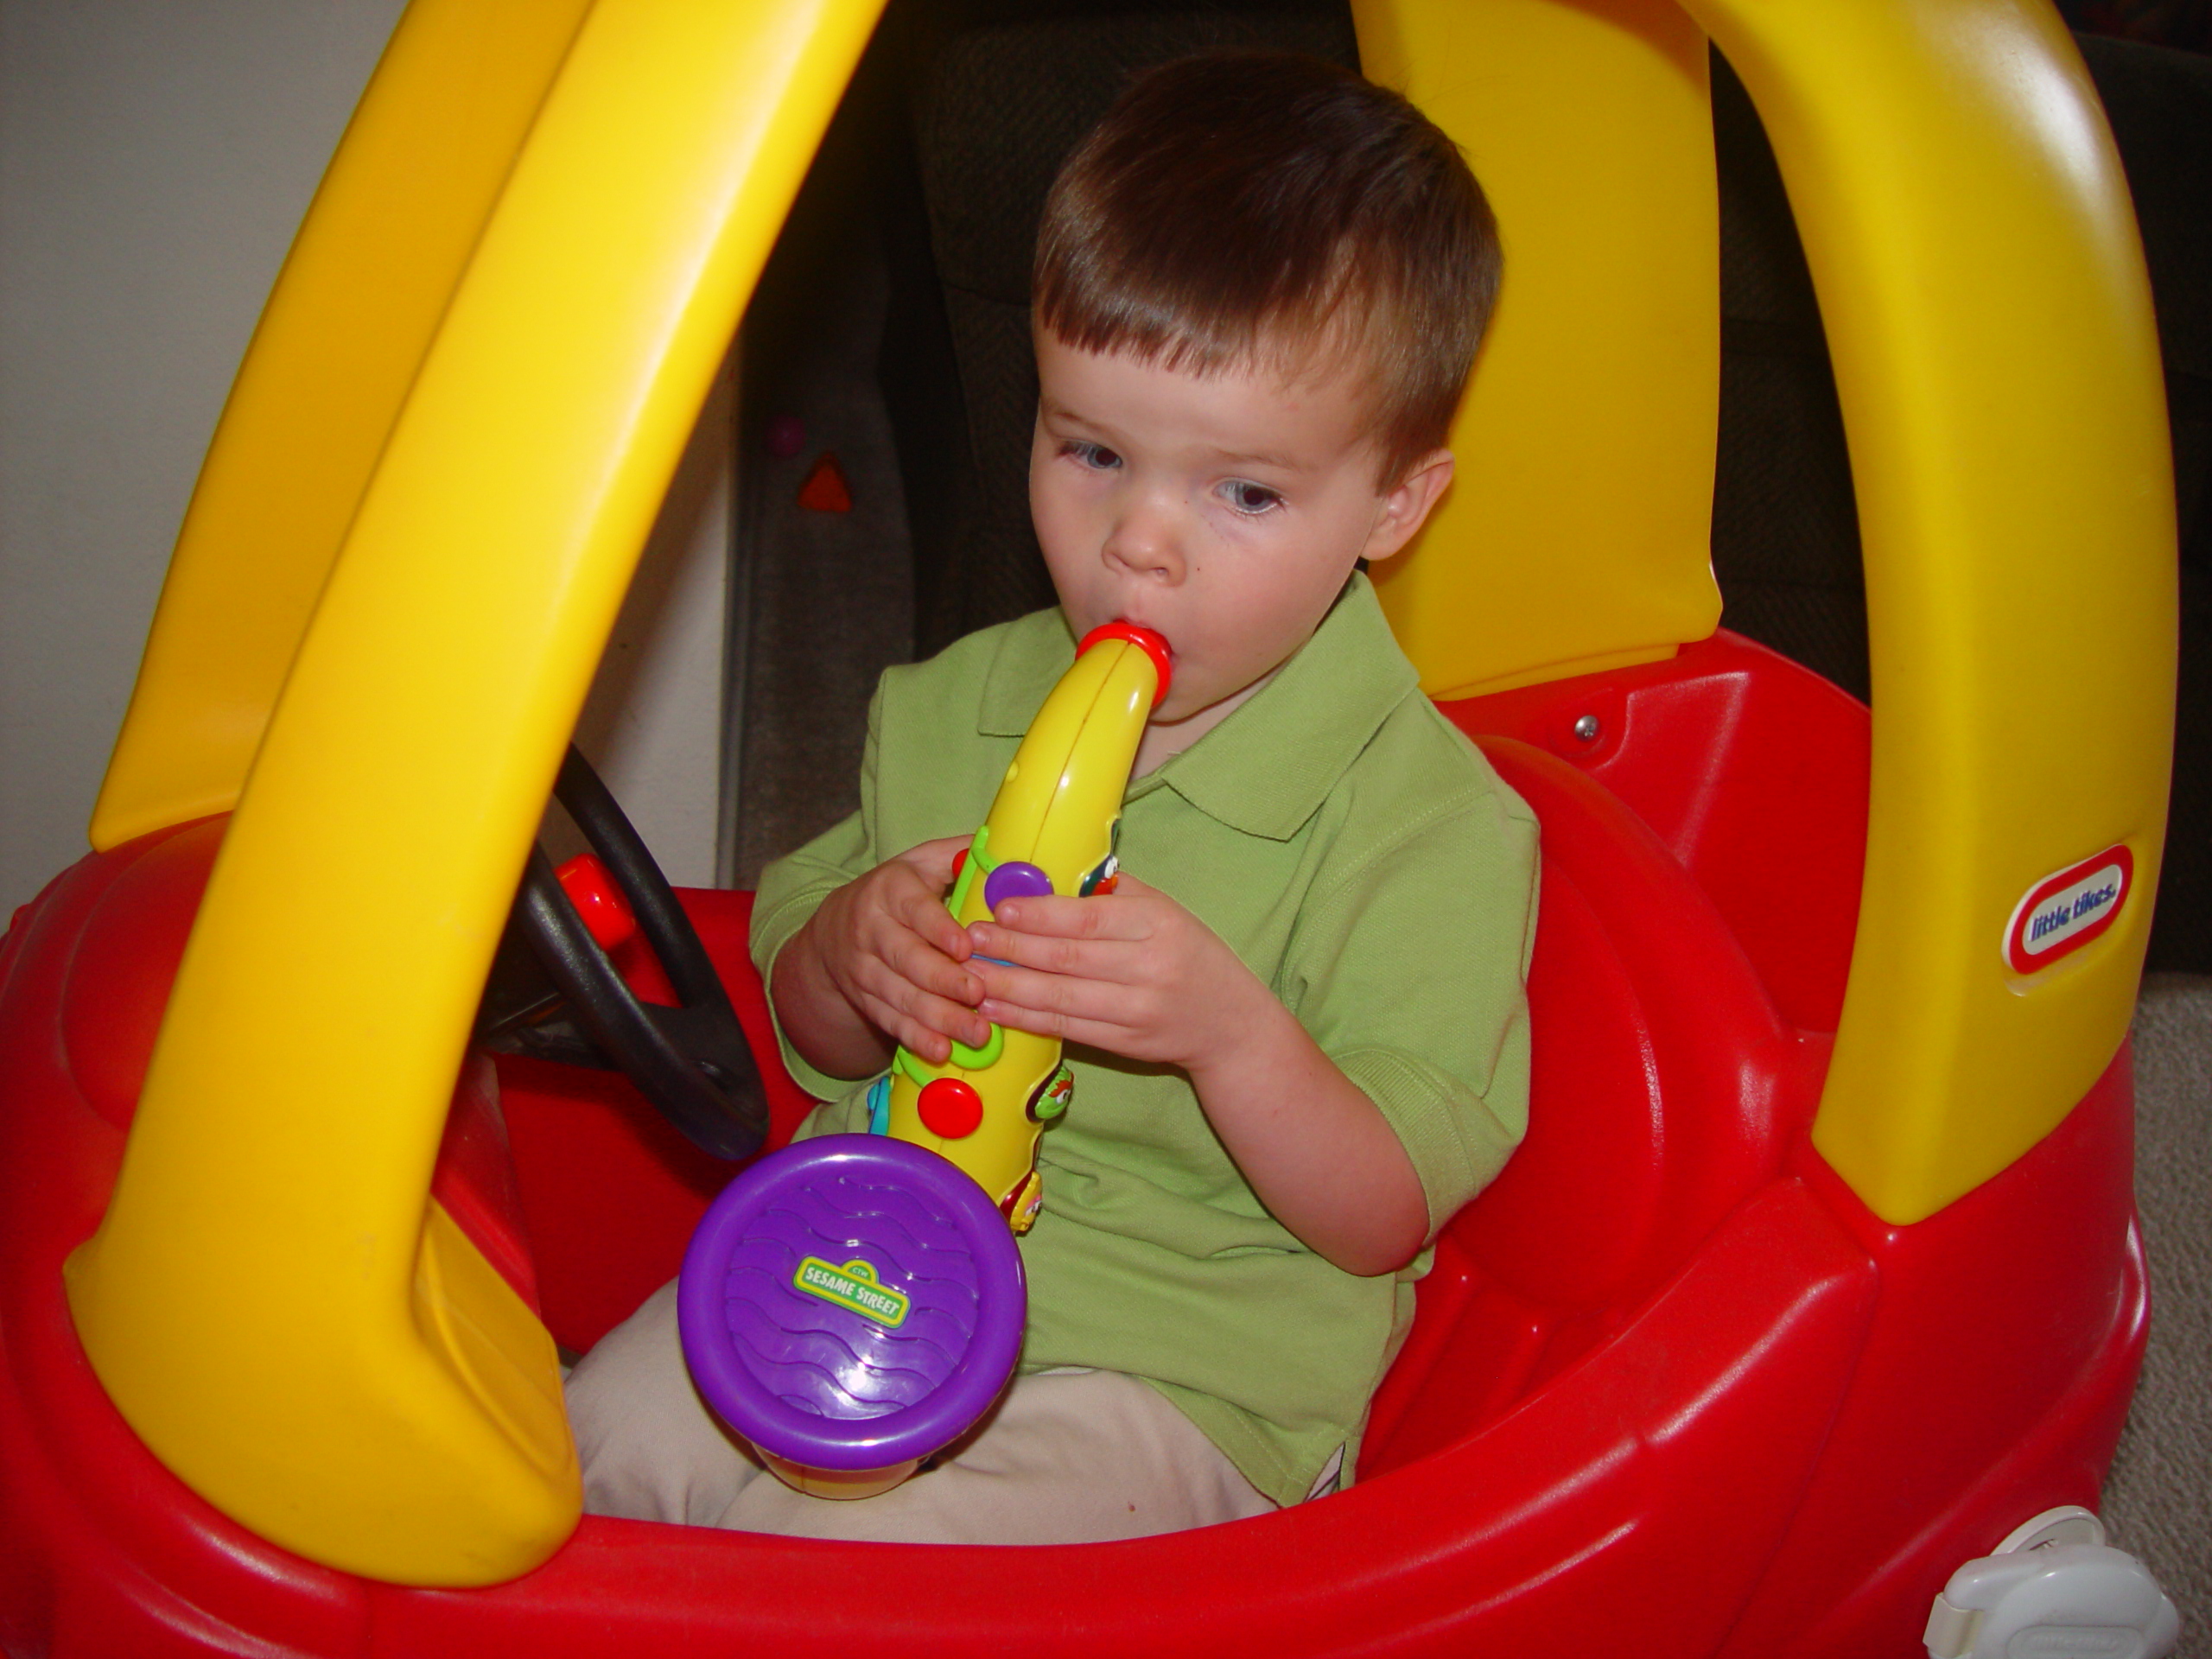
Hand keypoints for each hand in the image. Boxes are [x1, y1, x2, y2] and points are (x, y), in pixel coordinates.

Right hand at [781, 837, 990, 1071]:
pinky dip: (916, 1038)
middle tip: (979, 994)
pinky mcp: (866, 999)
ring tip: (976, 1033)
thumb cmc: (899, 892)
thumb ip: (960, 855)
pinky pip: (891, 1021)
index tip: (966, 947)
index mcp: (891, 890)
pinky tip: (941, 1051)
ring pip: (902, 996)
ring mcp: (865, 969)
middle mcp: (872, 929)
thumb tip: (1008, 845)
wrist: (836, 931)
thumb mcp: (921, 863)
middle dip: (944, 980)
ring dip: (939, 1017)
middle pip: (908, 959)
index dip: (939, 929)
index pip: (915, 909)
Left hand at [963, 876, 1271, 1075]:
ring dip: (1010, 988)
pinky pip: (1067, 1029)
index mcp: (1157, 924)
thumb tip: (1048, 872)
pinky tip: (996, 1009)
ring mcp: (1137, 1010)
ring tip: (972, 976)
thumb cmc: (1189, 954)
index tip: (1000, 907)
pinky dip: (1027, 1019)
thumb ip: (1112, 893)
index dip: (1040, 914)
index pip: (1088, 918)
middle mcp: (1149, 967)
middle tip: (972, 938)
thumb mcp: (1164, 911)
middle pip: (1067, 959)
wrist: (1230, 1023)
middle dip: (1013, 948)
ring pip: (1061, 998)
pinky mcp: (1126, 1044)